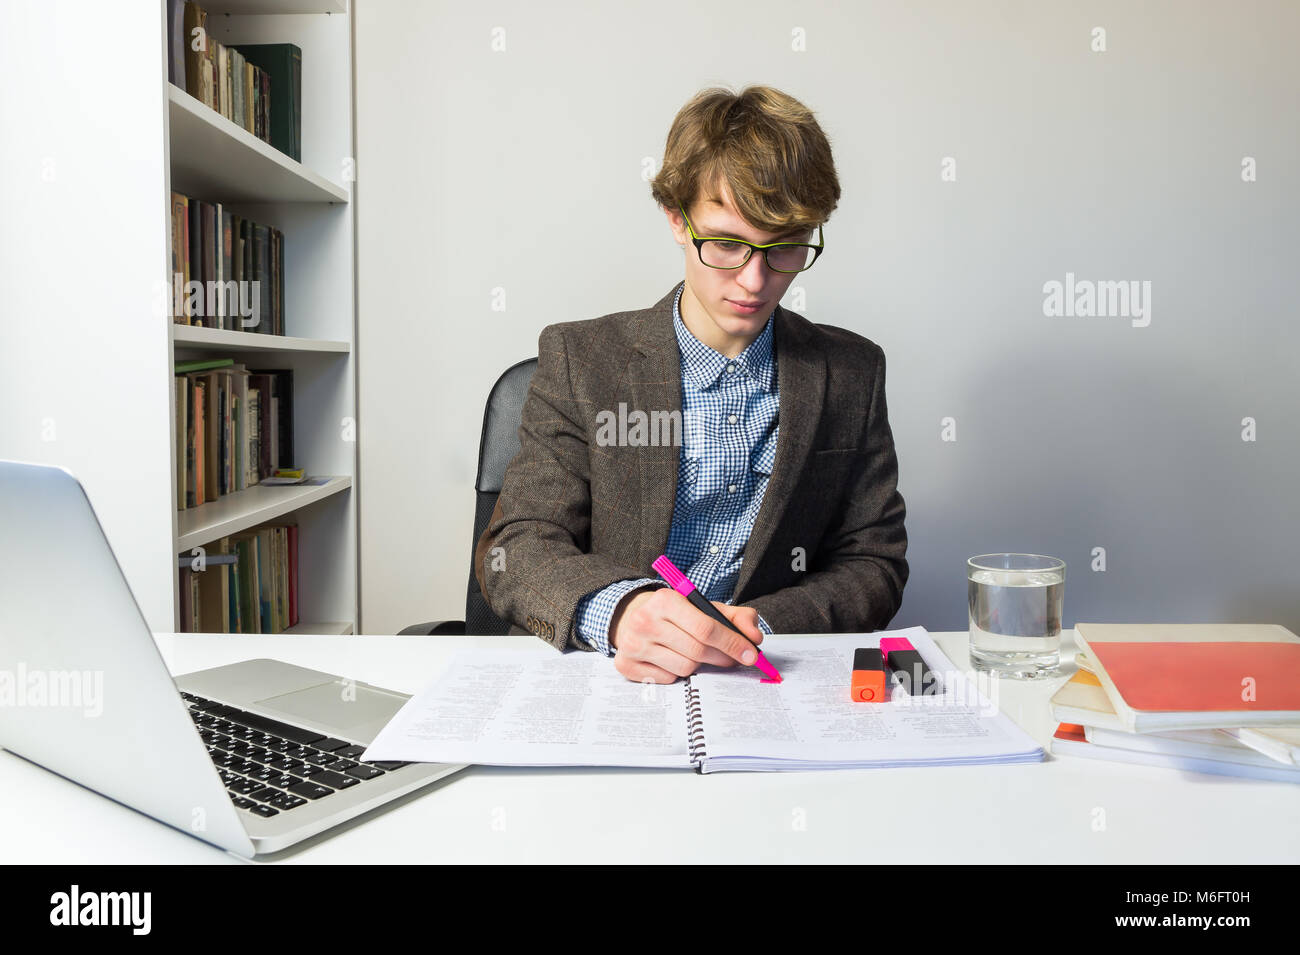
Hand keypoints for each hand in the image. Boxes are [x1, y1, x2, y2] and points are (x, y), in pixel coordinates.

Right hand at [609, 587, 763, 683]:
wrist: (633, 617)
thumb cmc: (676, 614)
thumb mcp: (705, 607)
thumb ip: (737, 617)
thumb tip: (754, 638)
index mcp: (665, 600)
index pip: (706, 628)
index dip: (732, 643)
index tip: (751, 655)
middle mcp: (644, 621)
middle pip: (697, 651)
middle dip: (722, 657)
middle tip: (732, 659)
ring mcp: (633, 645)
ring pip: (684, 668)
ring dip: (698, 665)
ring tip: (697, 654)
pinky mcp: (626, 665)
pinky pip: (667, 679)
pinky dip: (677, 673)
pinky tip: (674, 659)